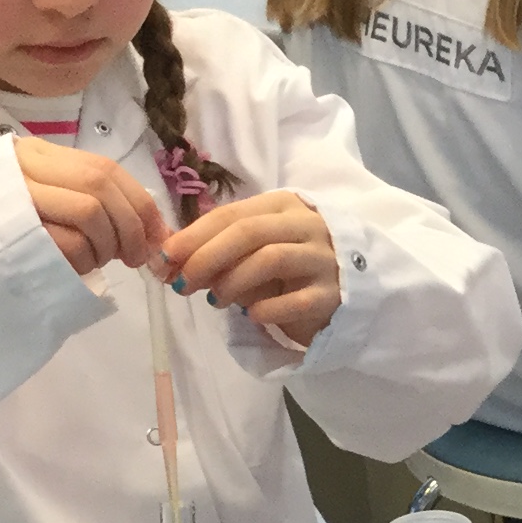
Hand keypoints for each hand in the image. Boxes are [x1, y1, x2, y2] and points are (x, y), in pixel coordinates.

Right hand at [16, 138, 166, 276]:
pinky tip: (75, 267)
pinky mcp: (14, 234)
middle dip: (131, 226)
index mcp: (39, 155)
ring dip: (107, 244)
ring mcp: (17, 198)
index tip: (157, 234)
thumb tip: (156, 229)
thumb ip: (94, 202)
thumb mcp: (50, 202)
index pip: (106, 169)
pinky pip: (69, 243)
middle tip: (135, 257)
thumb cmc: (9, 230)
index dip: (141, 203)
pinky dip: (85, 260)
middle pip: (101, 185)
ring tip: (98, 260)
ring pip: (90, 211)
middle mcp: (25, 167)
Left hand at [164, 190, 342, 342]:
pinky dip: (265, 309)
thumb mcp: (261, 247)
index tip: (165, 258)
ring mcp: (324, 259)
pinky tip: (252, 316)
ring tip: (216, 300)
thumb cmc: (295, 266)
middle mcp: (308, 226)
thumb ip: (224, 249)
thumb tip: (171, 260)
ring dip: (232, 282)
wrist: (356, 290)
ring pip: (270, 259)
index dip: (194, 236)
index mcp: (285, 206)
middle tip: (183, 283)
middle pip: (248, 232)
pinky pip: (294, 301)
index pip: (232, 214)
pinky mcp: (334, 294)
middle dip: (206, 257)